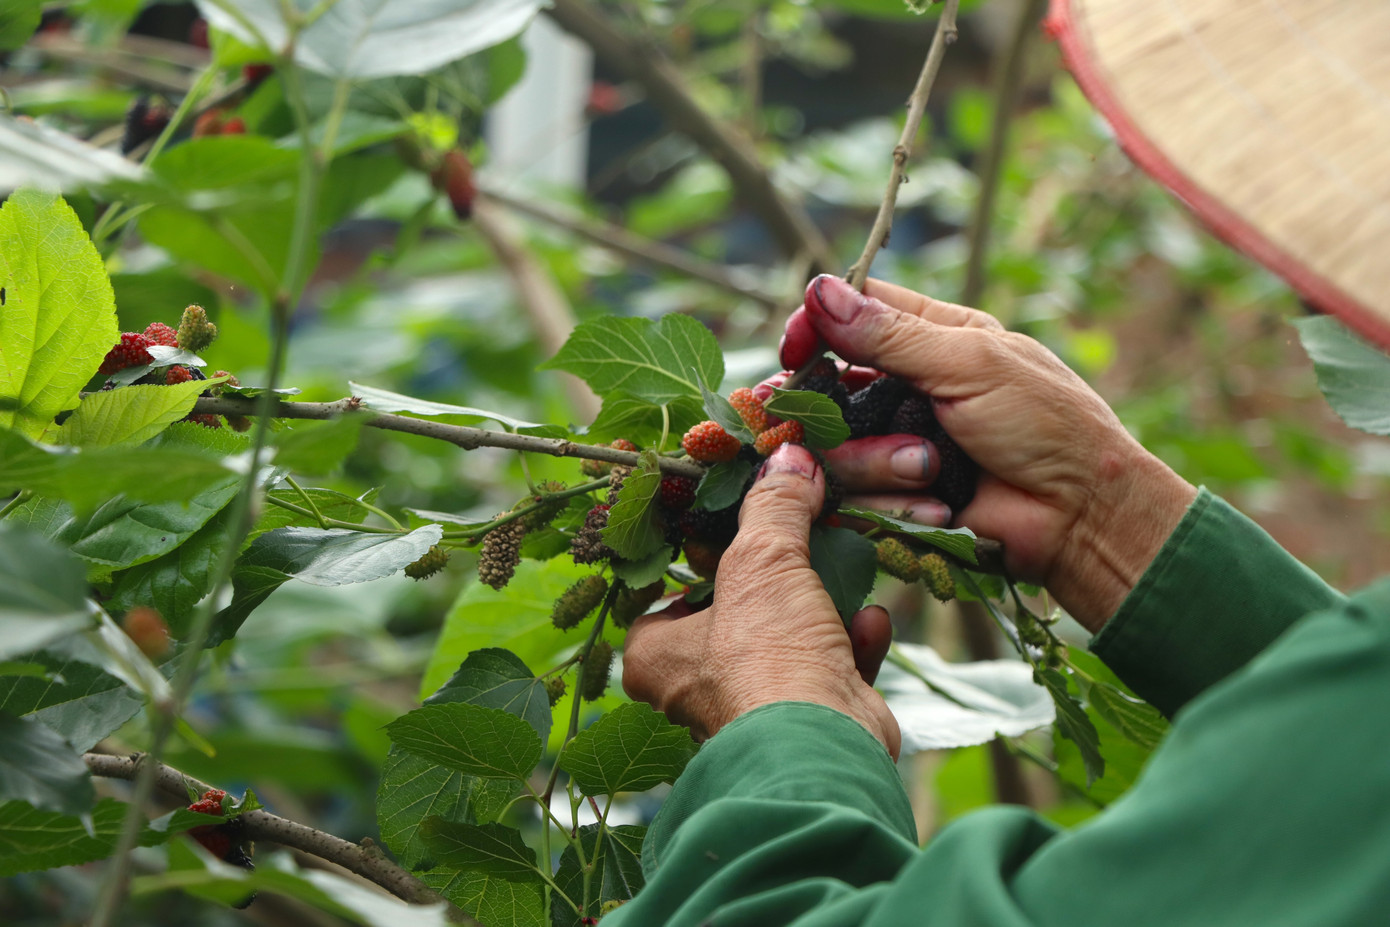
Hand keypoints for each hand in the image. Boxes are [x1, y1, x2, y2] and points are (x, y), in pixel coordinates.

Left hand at [622, 443, 901, 757]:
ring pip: (789, 640)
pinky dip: (852, 645)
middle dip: (779, 580)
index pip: (667, 593)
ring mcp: (755, 708)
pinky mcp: (808, 723)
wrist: (823, 748)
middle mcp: (696, 688)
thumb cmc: (765, 657)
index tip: (739, 525)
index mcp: (655, 656)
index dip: (702, 556)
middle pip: (738, 611)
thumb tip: (788, 456)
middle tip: (804, 540)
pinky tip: (870, 623)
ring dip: (824, 609)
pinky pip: (830, 671)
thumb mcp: (763, 559)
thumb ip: (773, 506)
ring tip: (846, 573)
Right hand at [780, 274, 1196, 631]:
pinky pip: (858, 498)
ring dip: (876, 461)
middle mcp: (908, 387)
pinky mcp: (898, 497)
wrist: (1081, 518)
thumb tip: (820, 291)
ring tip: (928, 467)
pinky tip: (936, 502)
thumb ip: (891, 334)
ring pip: (836, 446)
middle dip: (832, 410)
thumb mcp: (970, 364)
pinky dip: (892, 502)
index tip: (794, 346)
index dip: (816, 325)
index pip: (854, 312)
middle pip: (829, 386)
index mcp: (934, 337)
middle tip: (831, 424)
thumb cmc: (1045, 426)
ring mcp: (899, 444)